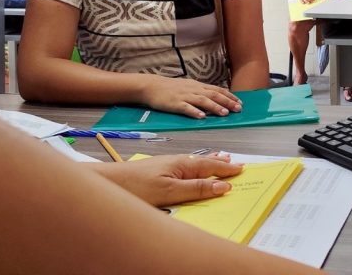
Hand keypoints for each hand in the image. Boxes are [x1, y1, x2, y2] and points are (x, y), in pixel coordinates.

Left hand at [95, 153, 243, 206]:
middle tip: (236, 163)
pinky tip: (193, 168)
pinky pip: (186, 167)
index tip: (241, 168)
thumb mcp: (170, 191)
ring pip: (195, 163)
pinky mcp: (159, 170)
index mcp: (183, 164)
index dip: (227, 169)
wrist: (109, 182)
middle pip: (205, 162)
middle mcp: (177, 162)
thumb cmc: (137, 186)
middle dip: (221, 163)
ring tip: (221, 159)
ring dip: (210, 163)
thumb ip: (197, 188)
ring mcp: (167, 165)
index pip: (211, 166)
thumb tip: (223, 186)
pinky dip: (197, 167)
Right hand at [139, 76, 242, 118]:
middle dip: (227, 102)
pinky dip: (194, 112)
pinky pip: (186, 107)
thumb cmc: (171, 88)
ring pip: (202, 101)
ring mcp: (184, 96)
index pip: (217, 90)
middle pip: (213, 95)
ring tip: (224, 113)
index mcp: (198, 86)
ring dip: (214, 107)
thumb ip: (201, 91)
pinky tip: (201, 117)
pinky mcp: (175, 103)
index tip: (240, 102)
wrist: (152, 86)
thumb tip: (215, 97)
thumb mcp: (189, 86)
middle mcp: (194, 89)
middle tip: (238, 109)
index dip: (229, 96)